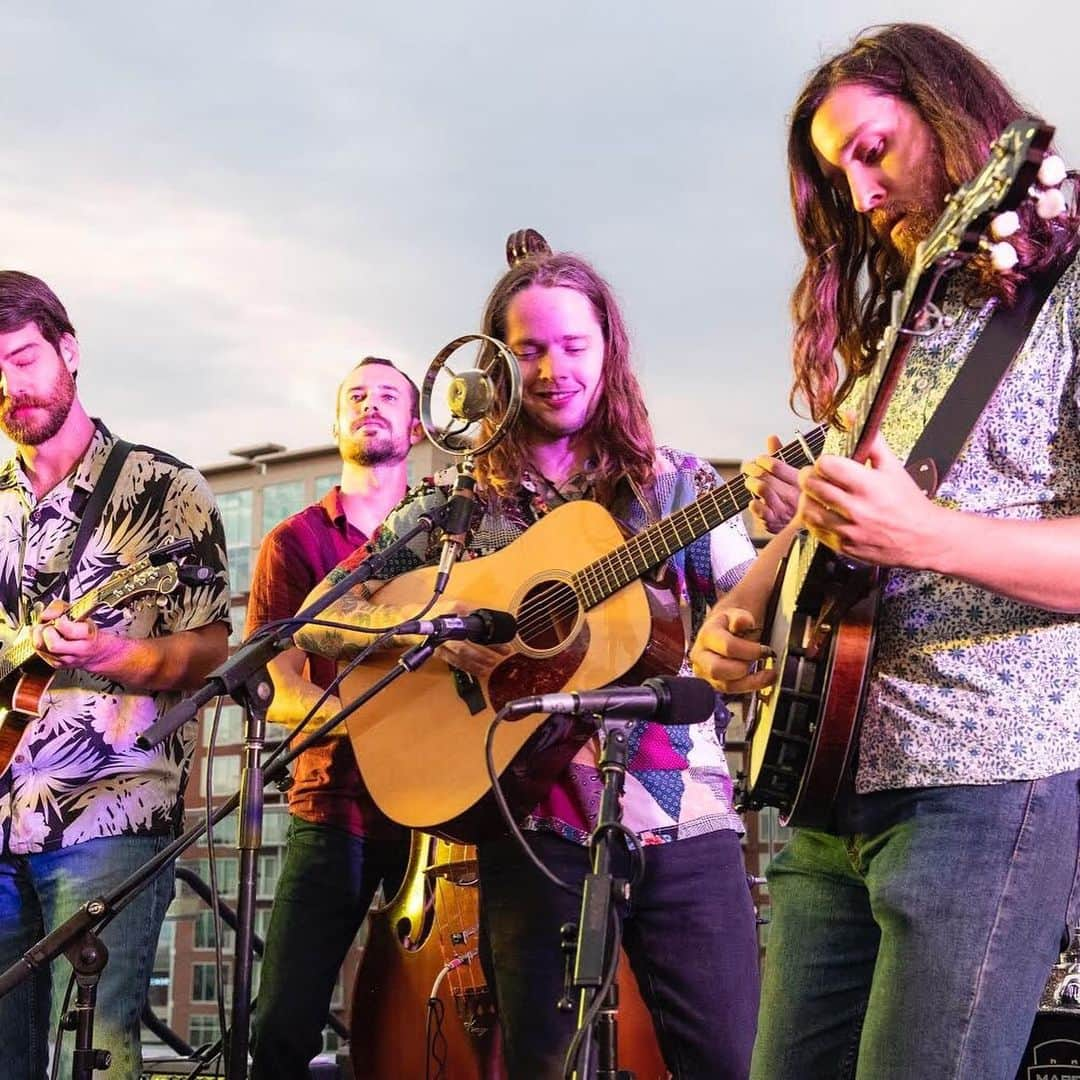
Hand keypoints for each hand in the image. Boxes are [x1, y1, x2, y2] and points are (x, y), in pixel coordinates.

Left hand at [30, 600, 126, 671]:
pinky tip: (44, 638)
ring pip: (42, 649)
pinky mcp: (57, 664)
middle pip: (53, 645)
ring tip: (44, 630)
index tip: (61, 619)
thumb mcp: (79, 612)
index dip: (60, 622)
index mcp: (88, 635)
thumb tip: (45, 614)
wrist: (96, 651)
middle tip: (48, 626)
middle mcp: (78, 650)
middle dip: (46, 632)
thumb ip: (59, 607)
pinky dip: (38, 643)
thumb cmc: (87, 630)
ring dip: (38, 636)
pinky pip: (39, 653)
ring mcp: (67, 660)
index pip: (69, 631)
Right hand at [418, 599, 514, 677]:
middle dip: (486, 651)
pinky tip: (479, 670)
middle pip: (468, 642)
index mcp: (454, 610)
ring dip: (478, 661)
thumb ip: (473, 613)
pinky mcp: (438, 652)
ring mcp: (440, 641)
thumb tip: (495, 621)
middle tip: (502, 653)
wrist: (412, 621)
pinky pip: (454, 661)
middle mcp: (446, 626)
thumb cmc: (437, 612)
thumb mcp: (456, 606)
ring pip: (461, 654)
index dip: (489, 634)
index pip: (476, 623)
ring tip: (492, 664)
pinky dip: (468, 667)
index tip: (503, 641)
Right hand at [690, 606, 774, 694]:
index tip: (765, 649)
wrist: (725, 629)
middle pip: (718, 670)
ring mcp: (704, 671)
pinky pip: (731, 691)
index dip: (750, 650)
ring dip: (750, 681)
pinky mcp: (713, 683)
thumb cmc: (731, 623)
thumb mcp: (737, 614)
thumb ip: (741, 617)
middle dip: (744, 667)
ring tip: (767, 674)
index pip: (727, 647)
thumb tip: (742, 622)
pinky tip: (760, 679)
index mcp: (706, 635)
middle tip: (760, 660)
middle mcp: (700, 655)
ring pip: (725, 685)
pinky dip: (748, 686)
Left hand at [744, 435, 800, 534]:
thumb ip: (780, 456)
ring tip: (750, 482)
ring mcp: (783, 509)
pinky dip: (752, 503)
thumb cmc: (793, 495)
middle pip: (765, 475)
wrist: (798, 526)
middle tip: (748, 469)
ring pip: (762, 488)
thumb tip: (771, 437)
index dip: (762, 460)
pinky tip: (754, 501)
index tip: (759, 460)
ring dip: (751, 483)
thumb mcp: (791, 473)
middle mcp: (794, 495)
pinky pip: (758, 508)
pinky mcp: (772, 521)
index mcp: (800, 480)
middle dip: (752, 469)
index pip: (775, 465)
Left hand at [797, 431, 945, 568]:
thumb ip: (871, 441)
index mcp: (868, 485)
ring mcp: (848, 530)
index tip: (827, 464)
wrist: (923, 539)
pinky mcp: (844, 547)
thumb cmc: (907, 502)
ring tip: (815, 494)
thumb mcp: (893, 467)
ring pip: (807, 509)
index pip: (826, 465)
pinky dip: (813, 519)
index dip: (823, 462)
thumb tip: (851, 416)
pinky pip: (815, 530)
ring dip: (807, 499)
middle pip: (811, 486)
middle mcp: (856, 508)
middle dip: (809, 477)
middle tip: (814, 476)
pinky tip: (822, 512)